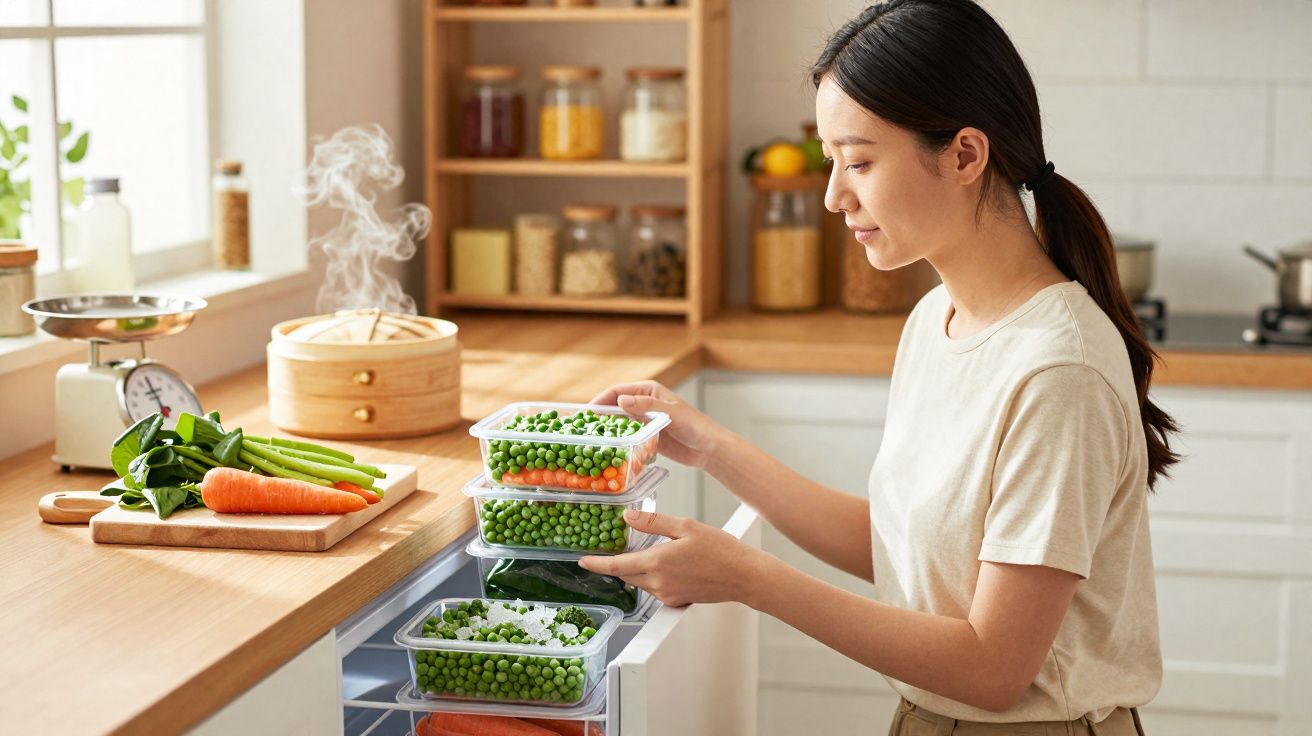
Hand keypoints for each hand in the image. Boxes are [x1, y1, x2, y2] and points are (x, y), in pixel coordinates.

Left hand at [577, 509, 769, 607]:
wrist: (744, 576)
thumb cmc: (720, 550)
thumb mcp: (685, 526)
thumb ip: (654, 522)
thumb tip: (628, 517)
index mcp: (657, 563)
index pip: (616, 566)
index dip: (596, 563)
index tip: (583, 560)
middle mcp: (659, 583)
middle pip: (626, 574)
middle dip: (619, 563)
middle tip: (616, 548)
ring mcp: (668, 594)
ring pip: (641, 581)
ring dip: (638, 568)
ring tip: (651, 551)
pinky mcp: (677, 601)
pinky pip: (656, 588)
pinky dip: (654, 576)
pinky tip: (669, 563)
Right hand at [588, 380, 724, 468]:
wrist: (708, 448)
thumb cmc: (695, 426)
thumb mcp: (670, 413)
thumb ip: (646, 406)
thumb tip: (621, 400)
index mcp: (648, 391)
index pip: (616, 392)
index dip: (599, 400)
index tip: (585, 413)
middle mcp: (643, 403)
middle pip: (614, 407)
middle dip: (599, 416)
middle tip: (583, 428)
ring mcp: (644, 420)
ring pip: (618, 422)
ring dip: (606, 430)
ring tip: (590, 441)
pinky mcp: (646, 435)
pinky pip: (626, 436)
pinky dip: (617, 441)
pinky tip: (608, 450)